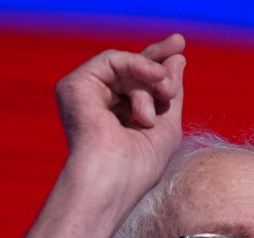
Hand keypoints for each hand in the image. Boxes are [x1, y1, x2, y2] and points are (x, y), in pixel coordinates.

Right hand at [56, 33, 186, 203]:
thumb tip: (177, 58)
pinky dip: (138, 67)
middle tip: (178, 41)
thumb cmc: (139, 167)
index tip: (179, 48)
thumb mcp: (166, 125)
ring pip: (127, 69)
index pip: (135, 85)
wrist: (112, 181)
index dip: (157, 66)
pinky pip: (114, 60)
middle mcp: (96, 105)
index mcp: (114, 117)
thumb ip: (170, 92)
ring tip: (163, 100)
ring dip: (153, 81)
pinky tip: (155, 80)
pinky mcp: (74, 86)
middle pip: (129, 69)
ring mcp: (83, 95)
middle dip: (157, 57)